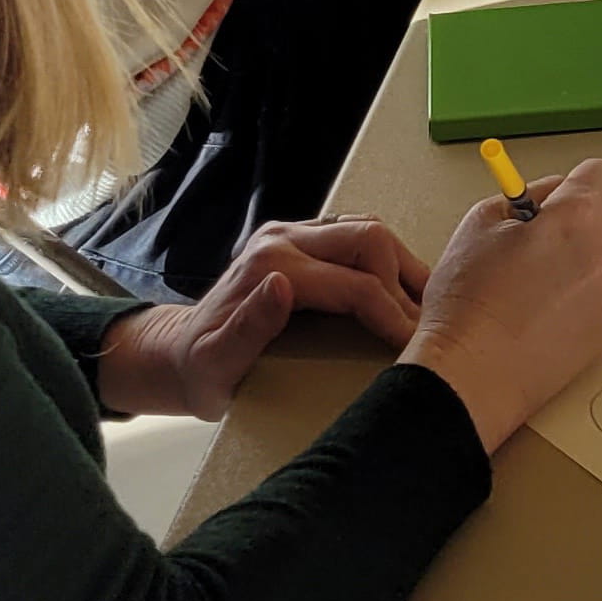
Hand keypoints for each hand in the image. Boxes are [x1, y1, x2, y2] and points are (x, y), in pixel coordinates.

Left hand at [95, 216, 433, 420]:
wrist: (180, 354)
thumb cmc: (203, 370)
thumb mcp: (217, 364)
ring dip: (400, 266)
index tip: (415, 346)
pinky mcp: (302, 238)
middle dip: (404, 282)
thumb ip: (248, 328)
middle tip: (421, 327)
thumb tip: (283, 286)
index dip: (393, 313)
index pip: (354, 283)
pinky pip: (357, 235)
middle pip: (369, 239)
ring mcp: (293, 233)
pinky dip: (386, 261)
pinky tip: (396, 293)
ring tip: (419, 309)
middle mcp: (282, 238)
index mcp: (269, 266)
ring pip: (368, 230)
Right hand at [402, 159, 601, 449]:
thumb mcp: (482, 222)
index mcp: (579, 216)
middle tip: (571, 223)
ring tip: (544, 277)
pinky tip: (550, 306)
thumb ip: (528, 197)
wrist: (474, 373)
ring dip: (595, 252)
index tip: (562, 195)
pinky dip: (591, 289)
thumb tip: (552, 195)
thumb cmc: (470, 302)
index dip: (579, 181)